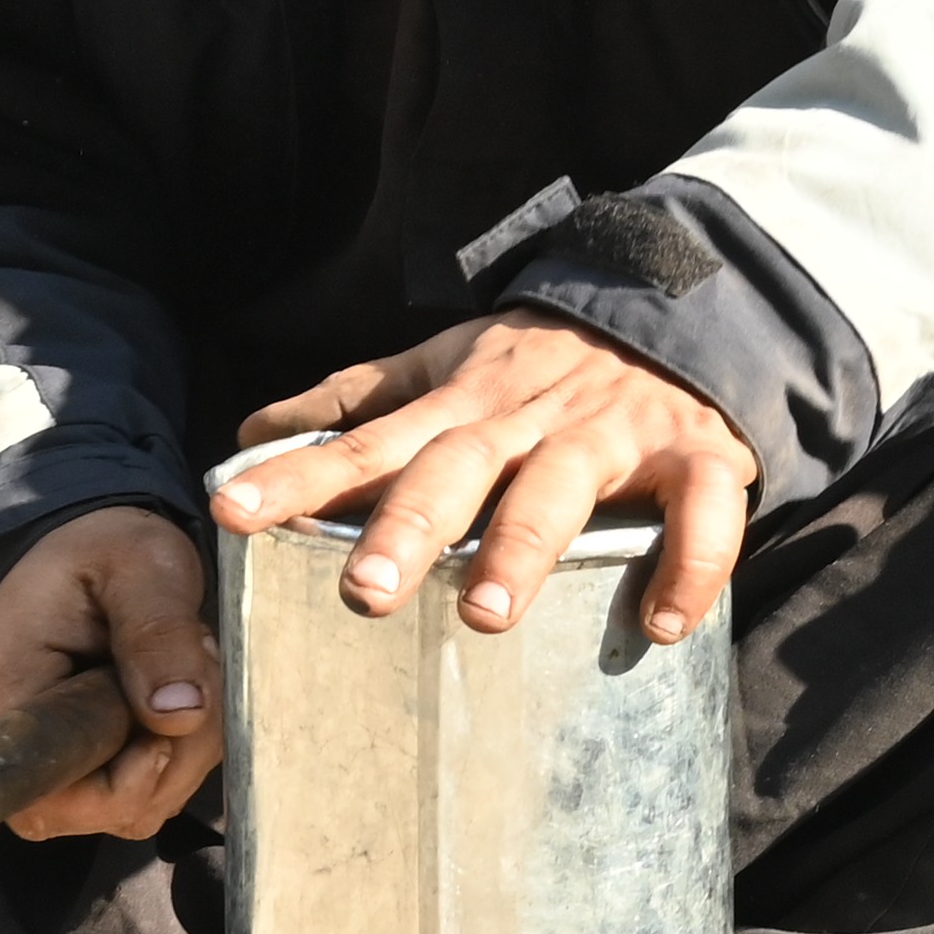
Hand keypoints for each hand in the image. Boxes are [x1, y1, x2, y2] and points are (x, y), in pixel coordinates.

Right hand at [0, 505, 221, 842]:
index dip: (119, 784)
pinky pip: (162, 786)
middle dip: (177, 749)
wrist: (101, 550)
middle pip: (109, 809)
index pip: (44, 799)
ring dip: (193, 743)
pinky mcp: (101, 766)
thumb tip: (180, 712)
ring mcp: (66, 764)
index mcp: (7, 694)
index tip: (161, 722)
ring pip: (147, 802)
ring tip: (184, 663)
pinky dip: (192, 745)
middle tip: (189, 661)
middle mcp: (29, 747)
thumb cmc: (104, 549)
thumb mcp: (138, 565)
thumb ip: (156, 630)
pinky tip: (184, 687)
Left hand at [217, 314, 752, 644]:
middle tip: (364, 593)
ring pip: (564, 485)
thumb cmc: (538, 364)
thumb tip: (248, 432)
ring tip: (486, 615)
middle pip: (460, 464)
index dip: (300, 478)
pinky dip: (690, 564)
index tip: (234, 514)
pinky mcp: (696, 454)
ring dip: (525, 545)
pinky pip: (700, 510)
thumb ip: (352, 402)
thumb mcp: (443, 366)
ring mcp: (613, 433)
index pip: (368, 443)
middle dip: (411, 524)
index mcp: (461, 401)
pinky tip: (660, 626)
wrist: (680, 307)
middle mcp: (528, 415)